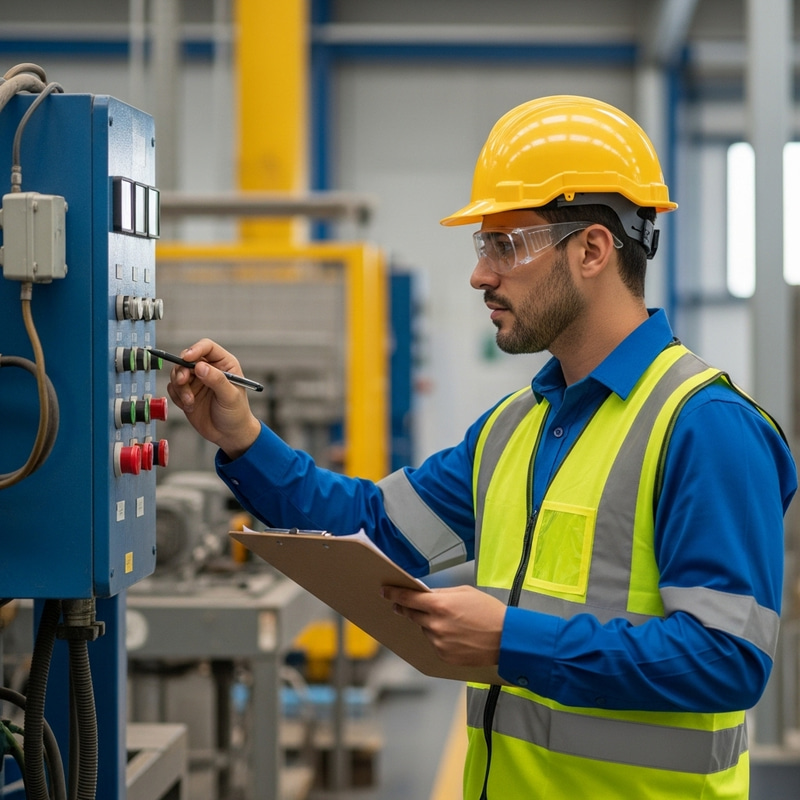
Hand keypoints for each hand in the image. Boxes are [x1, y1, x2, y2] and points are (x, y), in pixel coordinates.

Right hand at [166, 338, 261, 458]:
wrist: (229, 435)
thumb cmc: (236, 414)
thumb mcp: (230, 396)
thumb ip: (216, 380)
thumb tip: (200, 366)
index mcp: (224, 364)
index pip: (207, 347)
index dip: (195, 349)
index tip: (187, 358)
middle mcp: (209, 369)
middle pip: (187, 359)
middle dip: (182, 371)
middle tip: (182, 382)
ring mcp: (197, 381)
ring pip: (177, 373)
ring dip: (180, 387)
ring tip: (190, 401)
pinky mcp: (187, 393)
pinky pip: (173, 388)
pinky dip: (177, 397)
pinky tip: (189, 406)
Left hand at [382, 584, 504, 665]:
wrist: (506, 638)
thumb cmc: (488, 612)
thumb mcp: (464, 592)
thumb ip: (441, 594)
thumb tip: (424, 594)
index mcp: (439, 606)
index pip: (407, 599)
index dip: (394, 594)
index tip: (385, 591)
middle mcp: (435, 625)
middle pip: (411, 615)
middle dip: (408, 609)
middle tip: (406, 605)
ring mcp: (438, 642)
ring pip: (425, 629)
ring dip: (430, 624)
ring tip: (452, 621)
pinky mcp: (444, 656)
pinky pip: (435, 643)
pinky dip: (440, 637)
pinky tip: (456, 634)